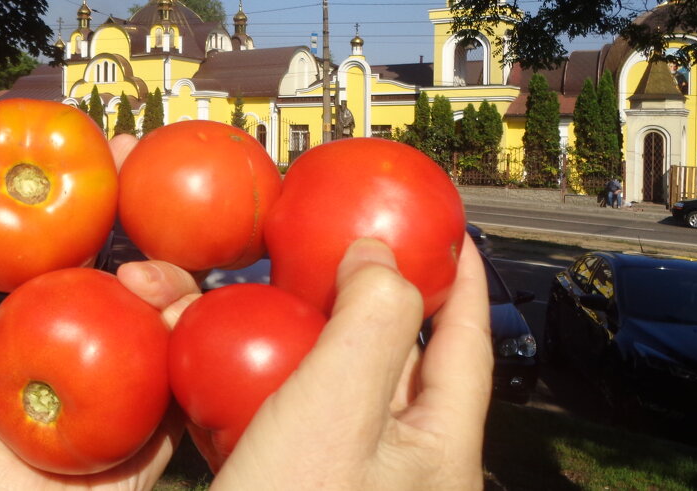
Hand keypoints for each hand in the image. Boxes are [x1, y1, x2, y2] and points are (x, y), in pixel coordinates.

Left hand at [0, 134, 200, 489]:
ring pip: (181, 303)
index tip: (123, 141)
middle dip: (170, 214)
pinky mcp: (165, 410)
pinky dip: (192, 336)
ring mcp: (143, 364)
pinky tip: (175, 321)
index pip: (101, 227)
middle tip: (156, 194)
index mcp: (66, 297)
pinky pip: (192, 367)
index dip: (118, 182)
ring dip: (174, 275)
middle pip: (155, 254)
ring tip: (140, 282)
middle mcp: (111, 323)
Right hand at [209, 236, 491, 489]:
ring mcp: (352, 481)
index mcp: (439, 452)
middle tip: (336, 251)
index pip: (467, 343)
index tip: (449, 231)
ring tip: (278, 300)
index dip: (462, 278)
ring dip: (306, 342)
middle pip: (397, 362)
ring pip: (336, 392)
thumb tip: (376, 256)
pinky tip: (229, 368)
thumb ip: (370, 323)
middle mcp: (404, 469)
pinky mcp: (301, 486)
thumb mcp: (335, 411)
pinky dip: (266, 388)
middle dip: (367, 302)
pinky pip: (291, 425)